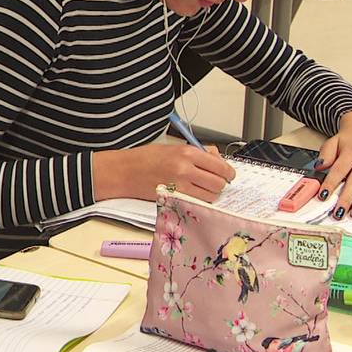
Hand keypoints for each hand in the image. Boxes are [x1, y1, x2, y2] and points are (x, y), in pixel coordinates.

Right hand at [93, 143, 236, 202]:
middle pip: (218, 183)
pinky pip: (197, 204)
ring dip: (210, 194)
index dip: (227, 172)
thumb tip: (217, 159)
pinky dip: (199, 201)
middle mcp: (185, 169)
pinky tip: (192, 195)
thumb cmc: (145, 158)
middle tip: (214, 183)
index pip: (220, 165)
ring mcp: (179, 186)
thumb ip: (197, 153)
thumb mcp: (173, 147)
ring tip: (201, 189)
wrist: (124, 171)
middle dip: (220, 184)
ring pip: (210, 196)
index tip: (228, 174)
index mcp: (187, 152)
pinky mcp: (173, 199)